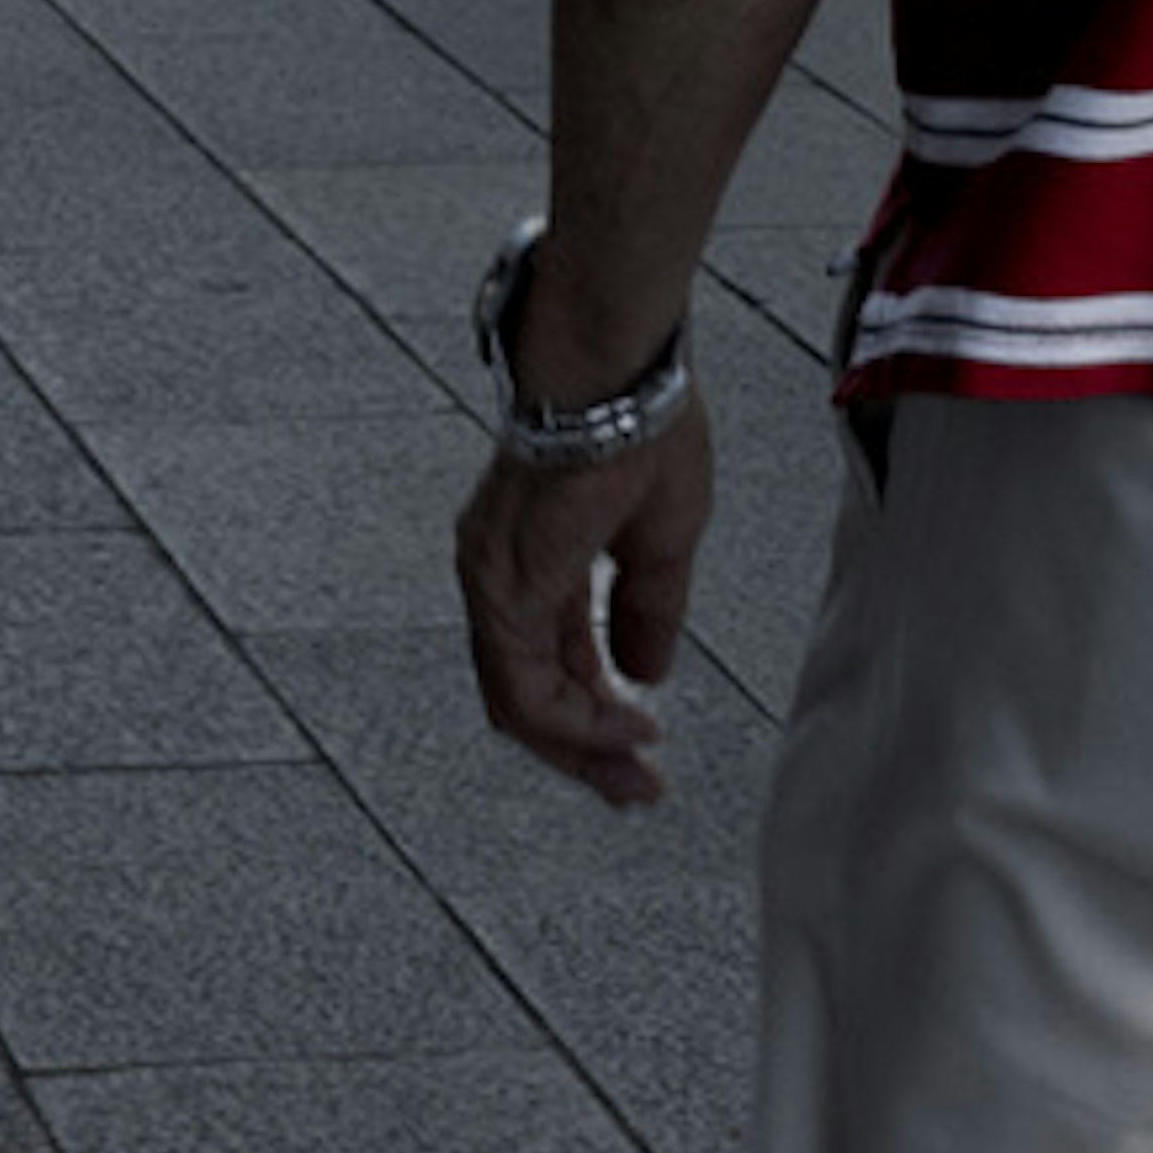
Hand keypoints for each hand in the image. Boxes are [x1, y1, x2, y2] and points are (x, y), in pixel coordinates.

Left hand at [455, 398, 713, 810]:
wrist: (616, 365)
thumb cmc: (640, 420)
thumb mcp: (661, 533)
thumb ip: (648, 607)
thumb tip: (644, 671)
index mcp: (532, 555)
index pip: (546, 660)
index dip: (592, 712)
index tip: (640, 744)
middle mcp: (496, 570)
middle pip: (524, 692)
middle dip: (583, 747)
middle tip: (633, 787)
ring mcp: (491, 577)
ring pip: (518, 698)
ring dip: (579, 743)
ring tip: (633, 771)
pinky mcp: (501, 583)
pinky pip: (523, 682)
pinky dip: (573, 719)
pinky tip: (622, 728)